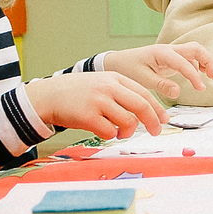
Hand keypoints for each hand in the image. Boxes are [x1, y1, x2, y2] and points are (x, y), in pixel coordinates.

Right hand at [27, 71, 168, 140]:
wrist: (48, 95)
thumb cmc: (77, 93)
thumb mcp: (101, 83)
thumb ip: (121, 93)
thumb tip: (146, 113)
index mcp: (114, 78)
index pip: (144, 93)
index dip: (157, 108)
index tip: (164, 119)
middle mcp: (108, 87)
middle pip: (141, 106)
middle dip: (153, 121)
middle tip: (156, 132)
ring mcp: (98, 101)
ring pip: (128, 121)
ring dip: (128, 132)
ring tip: (121, 133)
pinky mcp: (87, 116)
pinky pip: (109, 131)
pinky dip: (110, 135)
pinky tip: (103, 131)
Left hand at [106, 43, 212, 99]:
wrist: (117, 62)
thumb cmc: (128, 69)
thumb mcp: (141, 79)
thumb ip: (160, 85)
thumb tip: (178, 92)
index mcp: (162, 53)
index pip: (184, 62)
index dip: (194, 76)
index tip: (200, 88)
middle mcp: (169, 49)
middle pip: (195, 48)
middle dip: (207, 60)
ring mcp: (171, 52)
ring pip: (195, 51)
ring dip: (205, 61)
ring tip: (212, 76)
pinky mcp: (172, 58)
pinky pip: (189, 58)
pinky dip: (198, 65)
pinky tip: (200, 76)